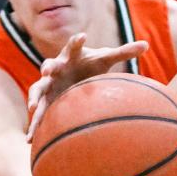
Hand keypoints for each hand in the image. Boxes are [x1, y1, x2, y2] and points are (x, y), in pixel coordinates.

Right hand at [26, 33, 148, 140]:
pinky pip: (38, 112)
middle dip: (48, 67)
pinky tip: (30, 139)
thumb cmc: (91, 64)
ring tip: (33, 108)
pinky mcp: (46, 100)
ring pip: (37, 89)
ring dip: (34, 98)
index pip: (73, 45)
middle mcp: (57, 67)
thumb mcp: (106, 58)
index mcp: (71, 55)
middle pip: (49, 65)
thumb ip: (124, 52)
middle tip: (47, 70)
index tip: (83, 36)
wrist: (76, 74)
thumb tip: (146, 45)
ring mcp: (48, 84)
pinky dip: (33, 124)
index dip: (76, 40)